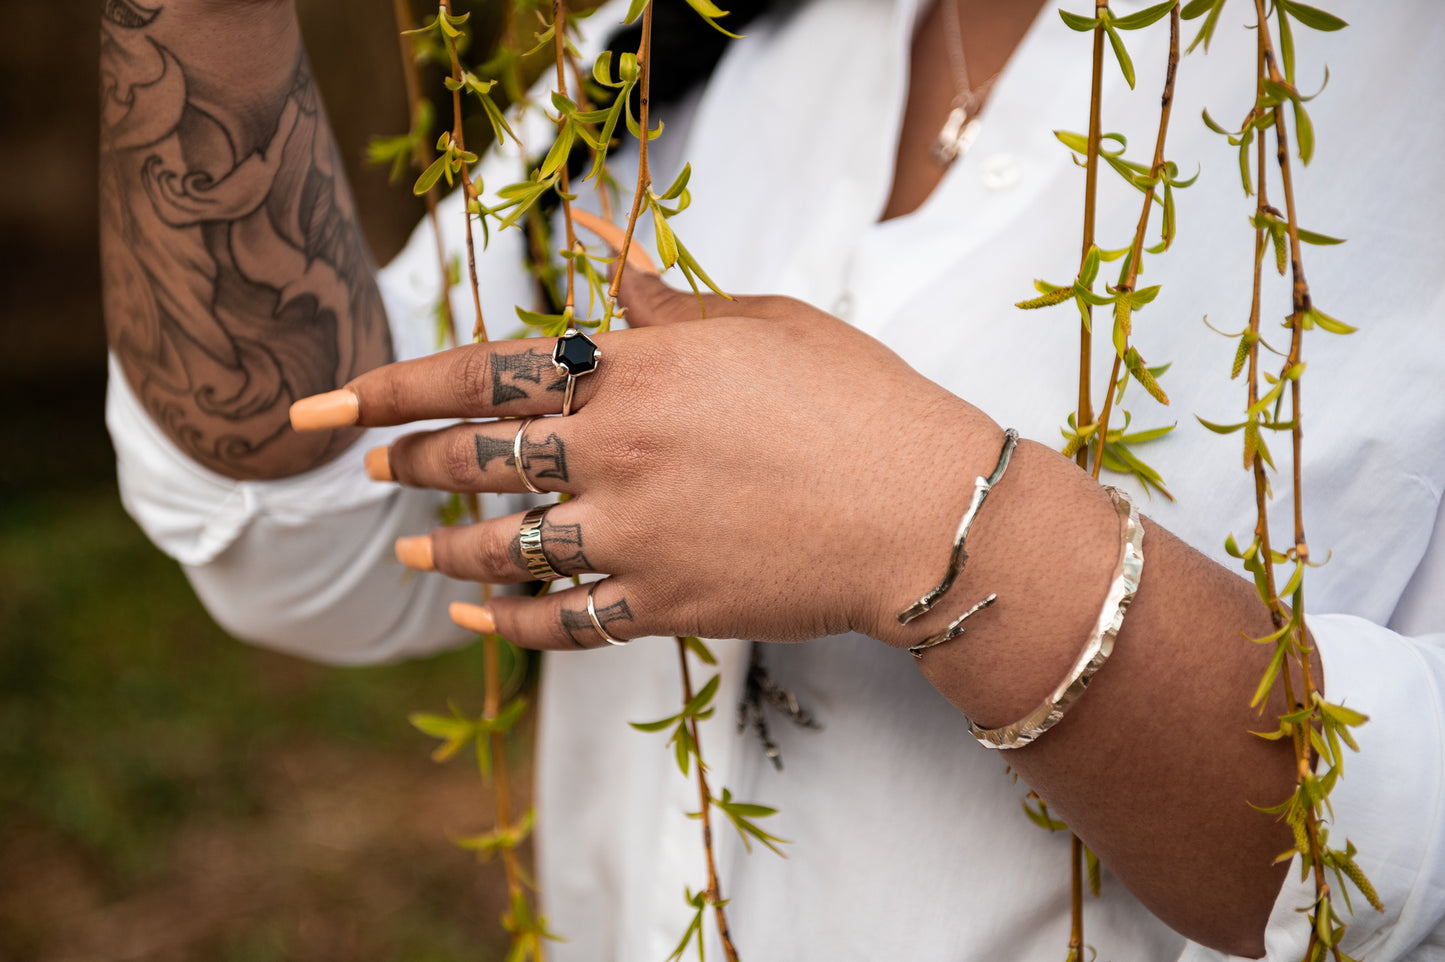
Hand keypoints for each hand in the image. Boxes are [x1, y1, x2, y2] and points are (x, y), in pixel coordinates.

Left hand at [291, 272, 1004, 650]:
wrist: (925, 512)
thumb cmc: (857, 400)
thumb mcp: (765, 321)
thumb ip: (668, 300)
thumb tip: (607, 253)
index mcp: (637, 369)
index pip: (482, 371)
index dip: (393, 386)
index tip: (329, 403)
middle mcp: (618, 451)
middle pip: (476, 459)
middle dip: (409, 461)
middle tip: (373, 464)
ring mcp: (636, 535)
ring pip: (503, 549)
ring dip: (443, 549)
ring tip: (408, 551)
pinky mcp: (664, 605)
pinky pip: (562, 622)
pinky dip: (511, 625)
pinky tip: (478, 620)